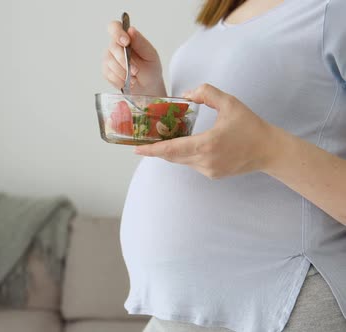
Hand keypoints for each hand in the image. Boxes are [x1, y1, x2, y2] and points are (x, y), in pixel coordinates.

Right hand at [102, 21, 166, 95]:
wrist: (147, 86)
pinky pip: (109, 74)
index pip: (114, 27)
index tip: (126, 42)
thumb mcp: (150, 54)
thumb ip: (140, 42)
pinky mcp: (106, 70)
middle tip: (136, 71)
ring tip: (134, 79)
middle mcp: (115, 46)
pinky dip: (120, 80)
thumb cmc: (150, 67)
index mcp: (126, 37)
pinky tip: (127, 82)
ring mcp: (109, 58)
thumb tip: (131, 30)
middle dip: (124, 61)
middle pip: (112, 47)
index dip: (117, 33)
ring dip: (123, 73)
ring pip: (110, 62)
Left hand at [134, 84, 279, 178]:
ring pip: (181, 160)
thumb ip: (206, 93)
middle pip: (172, 156)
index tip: (136, 149)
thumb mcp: (230, 103)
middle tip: (142, 140)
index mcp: (207, 145)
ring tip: (161, 139)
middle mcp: (205, 161)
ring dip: (171, 150)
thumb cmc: (250, 125)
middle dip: (156, 148)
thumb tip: (185, 94)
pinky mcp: (212, 174)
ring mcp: (208, 170)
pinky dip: (184, 154)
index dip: (152, 150)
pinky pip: (191, 163)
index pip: (172, 150)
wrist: (270, 150)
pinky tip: (184, 143)